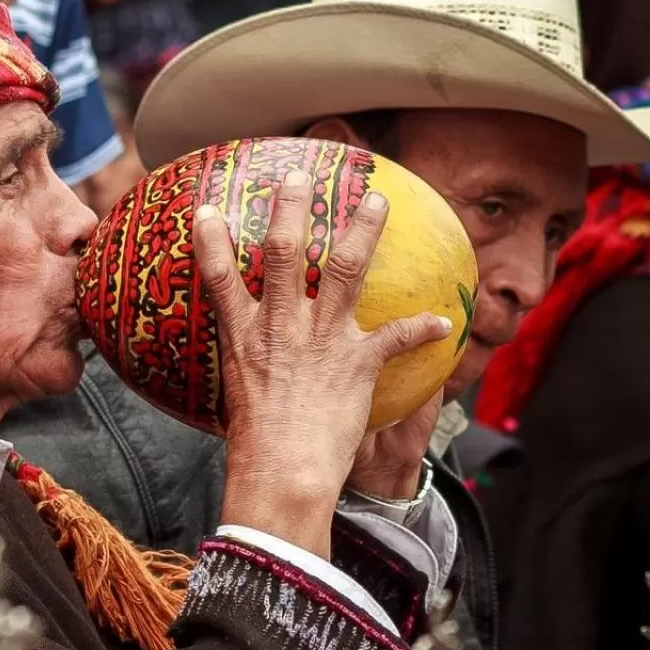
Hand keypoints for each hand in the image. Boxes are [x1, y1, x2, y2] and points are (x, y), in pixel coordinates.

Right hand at [198, 171, 451, 558]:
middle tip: (299, 176)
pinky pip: (395, 337)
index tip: (209, 209)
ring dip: (363, 231)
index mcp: (244, 339)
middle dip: (290, 209)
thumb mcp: (237, 401)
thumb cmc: (254, 449)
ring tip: (378, 201)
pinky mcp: (356, 364)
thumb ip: (249, 370)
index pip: (220, 279)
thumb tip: (258, 370)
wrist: (282, 473)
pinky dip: (421, 329)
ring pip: (342, 269)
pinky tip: (441, 320)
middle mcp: (280, 328)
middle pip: (283, 254)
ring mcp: (320, 341)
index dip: (212, 241)